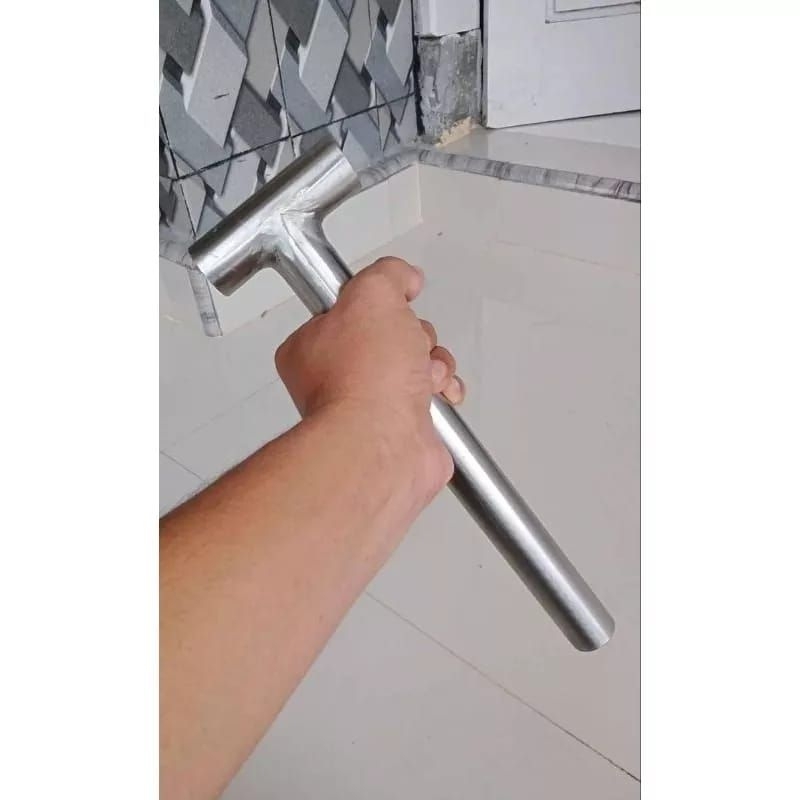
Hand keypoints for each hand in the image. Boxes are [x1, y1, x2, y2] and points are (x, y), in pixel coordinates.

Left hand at [275, 256, 464, 503]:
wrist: (386, 443)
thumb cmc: (365, 382)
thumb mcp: (372, 294)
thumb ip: (388, 274)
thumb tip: (405, 277)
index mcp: (313, 346)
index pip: (351, 309)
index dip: (378, 305)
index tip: (386, 306)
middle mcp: (337, 377)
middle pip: (392, 333)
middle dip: (412, 336)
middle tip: (405, 348)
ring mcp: (371, 403)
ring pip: (417, 361)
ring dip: (431, 362)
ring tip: (421, 375)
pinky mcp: (403, 424)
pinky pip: (434, 393)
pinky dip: (445, 389)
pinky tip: (438, 393)